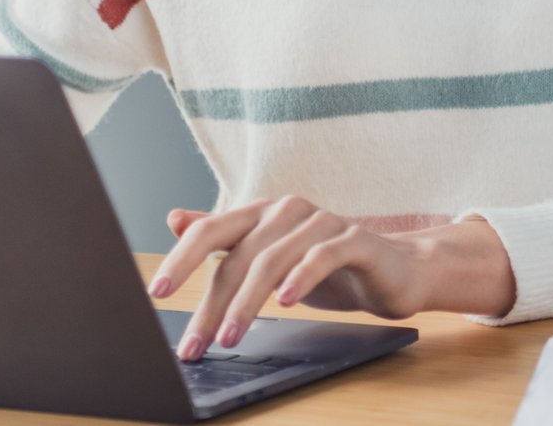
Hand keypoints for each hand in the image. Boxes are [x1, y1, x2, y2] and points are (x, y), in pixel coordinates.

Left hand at [142, 195, 433, 360]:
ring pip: (273, 259)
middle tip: (195, 342)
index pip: (210, 232)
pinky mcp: (354, 238)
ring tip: (231, 337)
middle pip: (238, 254)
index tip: (157, 293)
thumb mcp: (268, 255)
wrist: (395, 270)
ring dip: (248, 303)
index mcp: (260, 214)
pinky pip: (322, 256)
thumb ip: (224, 238)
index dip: (181, 261)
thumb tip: (175, 218)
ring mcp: (320, 222)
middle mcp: (285, 211)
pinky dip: (300, 279)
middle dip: (213, 303)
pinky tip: (286, 302)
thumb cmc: (326, 266)